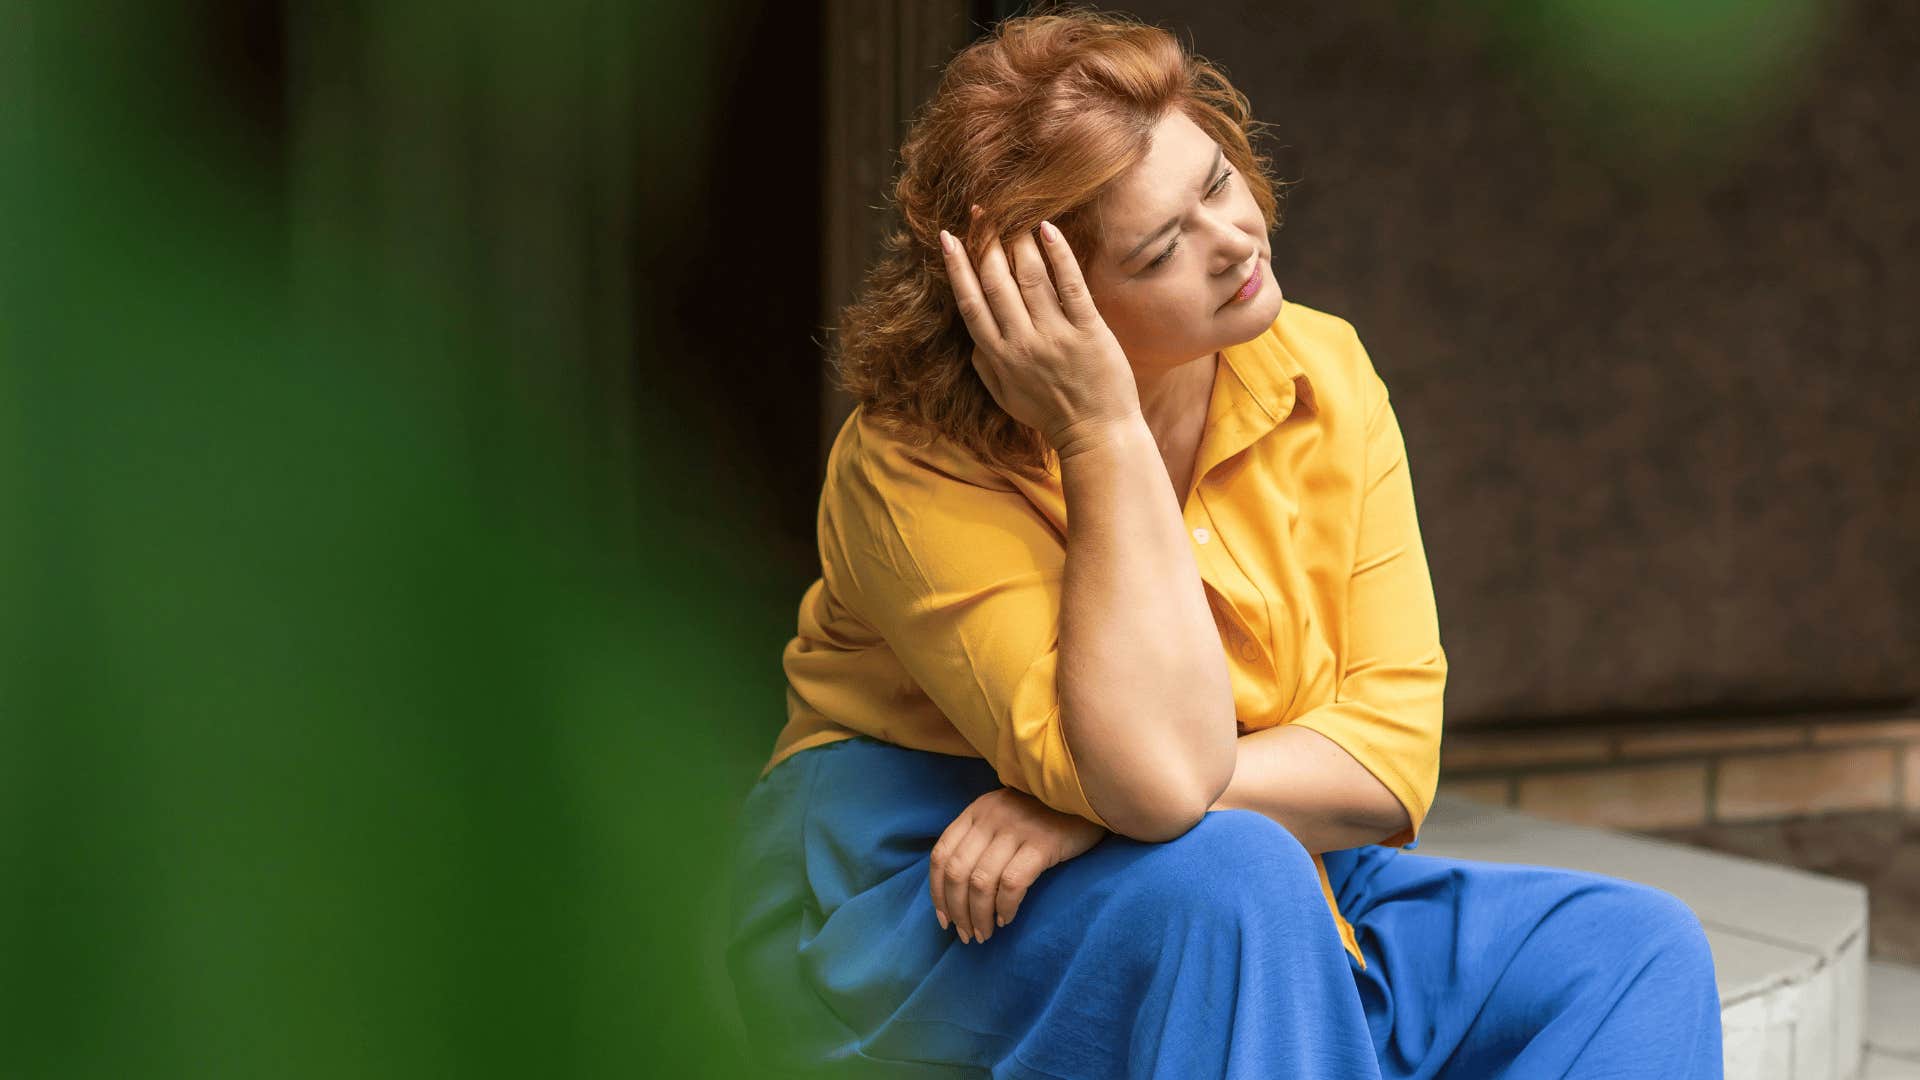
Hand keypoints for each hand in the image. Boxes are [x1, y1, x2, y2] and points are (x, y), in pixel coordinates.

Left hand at [929, 785, 1106, 944]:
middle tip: (967, 935)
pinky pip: (1012, 884)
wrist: (1089, 796)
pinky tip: (1007, 919)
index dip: (937, 892)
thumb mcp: (1005, 816)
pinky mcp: (1042, 843)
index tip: (944, 919)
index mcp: (976, 811)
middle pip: (957, 872)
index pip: (941, 855)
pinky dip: (1005, 907)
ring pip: (981, 882)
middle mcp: (991, 817)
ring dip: (979, 916)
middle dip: (957, 910)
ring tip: (985, 934)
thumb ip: (981, 839)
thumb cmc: (1045, 815)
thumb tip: (957, 890)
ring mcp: (1016, 829)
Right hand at [939, 206, 1142, 457]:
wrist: (1097, 435)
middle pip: (996, 282)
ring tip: (1012, 214)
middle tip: (981, 211)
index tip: (949, 238)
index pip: (971, 303)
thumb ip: (984, 365)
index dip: (957, 267)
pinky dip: (1058, 255)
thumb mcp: (1005, 397)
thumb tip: (972, 338)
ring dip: (1017, 241)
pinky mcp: (1088, 331)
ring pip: (1030, 277)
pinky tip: (1047, 229)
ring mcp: (1055, 336)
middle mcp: (1021, 343)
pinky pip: (1071, 285)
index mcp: (998, 357)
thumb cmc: (1050, 415)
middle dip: (984, 242)